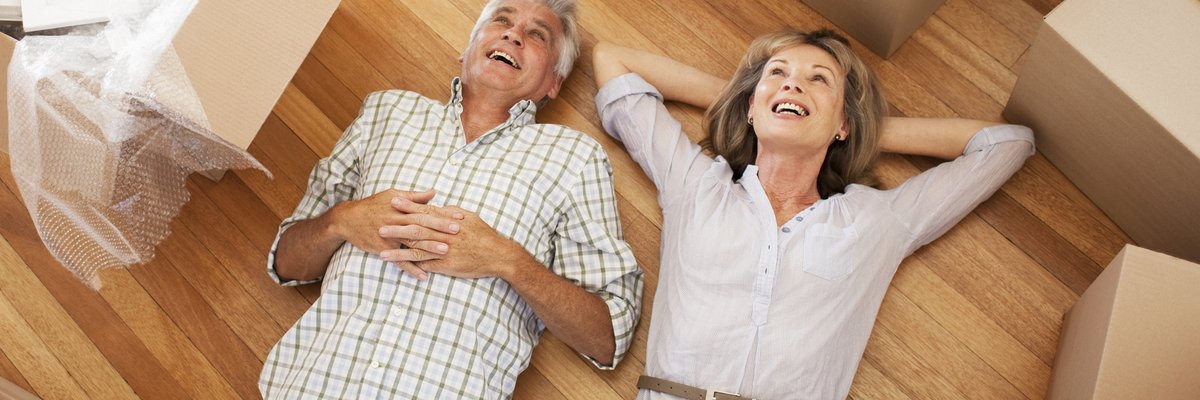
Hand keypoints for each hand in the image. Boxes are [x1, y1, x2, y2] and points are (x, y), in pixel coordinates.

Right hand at [329, 189, 460, 269]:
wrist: (348, 219)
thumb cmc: (373, 206)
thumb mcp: (392, 195)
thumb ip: (415, 196)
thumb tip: (434, 192)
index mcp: (402, 207)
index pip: (427, 210)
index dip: (443, 214)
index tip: (460, 217)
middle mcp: (397, 220)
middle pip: (422, 224)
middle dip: (441, 228)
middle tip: (459, 232)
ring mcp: (390, 235)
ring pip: (412, 242)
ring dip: (429, 247)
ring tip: (446, 252)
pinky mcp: (383, 248)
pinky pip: (399, 260)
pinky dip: (412, 268)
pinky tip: (424, 275)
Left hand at [382, 205, 526, 280]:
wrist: (498, 255)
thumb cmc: (485, 235)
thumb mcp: (470, 217)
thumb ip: (453, 212)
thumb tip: (440, 206)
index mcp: (449, 220)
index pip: (425, 211)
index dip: (409, 206)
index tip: (394, 200)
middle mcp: (444, 233)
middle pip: (417, 227)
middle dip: (397, 223)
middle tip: (379, 220)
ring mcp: (444, 249)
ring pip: (416, 246)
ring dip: (397, 245)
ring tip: (380, 243)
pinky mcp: (445, 264)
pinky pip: (422, 263)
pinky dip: (407, 262)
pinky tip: (394, 262)